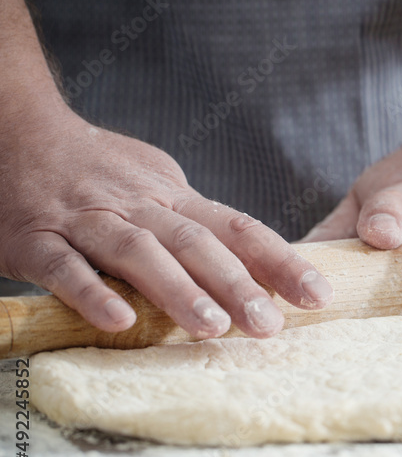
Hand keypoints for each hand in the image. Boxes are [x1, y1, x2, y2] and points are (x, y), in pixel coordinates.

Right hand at [0, 108, 332, 337]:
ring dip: (177, 290)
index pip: (239, 228)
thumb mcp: (159, 187)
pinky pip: (65, 268)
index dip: (280, 261)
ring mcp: (87, 221)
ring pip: (138, 252)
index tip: (317, 295)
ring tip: (211, 327)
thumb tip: (261, 263)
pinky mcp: (36, 239)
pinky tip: (119, 321)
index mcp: (174, 197)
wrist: (16, 130)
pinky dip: (92, 293)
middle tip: (269, 326)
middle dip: (236, 285)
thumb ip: (201, 225)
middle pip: (196, 242)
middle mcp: (139, 207)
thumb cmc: (98, 172)